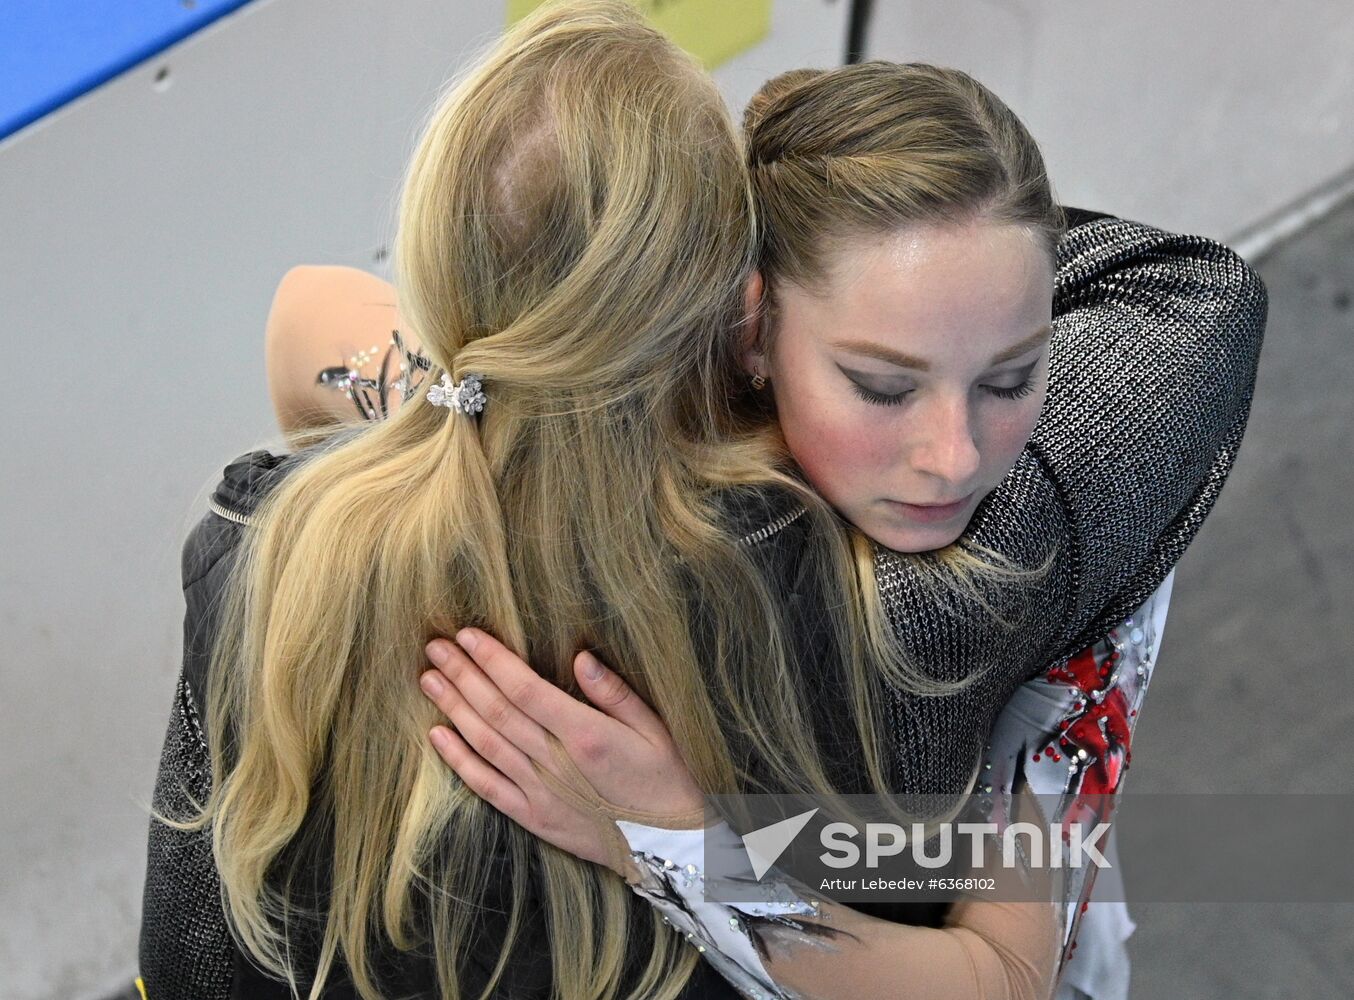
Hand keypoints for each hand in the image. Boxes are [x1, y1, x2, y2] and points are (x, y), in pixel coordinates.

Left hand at [419, 628, 707, 880]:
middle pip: (496, 710)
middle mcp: (554, 762)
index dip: (492, 660)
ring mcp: (540, 792)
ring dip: (454, 708)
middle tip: (435, 647)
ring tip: (429, 680)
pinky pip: (487, 787)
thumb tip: (579, 657)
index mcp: (584, 734)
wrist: (670, 846)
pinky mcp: (534, 817)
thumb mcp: (654, 727)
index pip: (525, 688)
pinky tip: (438, 736)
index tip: (468, 635)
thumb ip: (614, 692)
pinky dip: (460, 761)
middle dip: (463, 675)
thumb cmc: (667, 778)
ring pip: (485, 743)